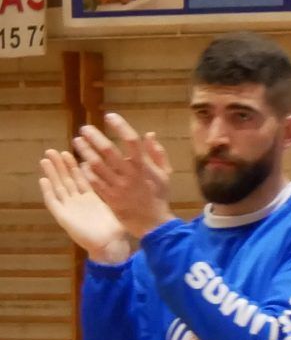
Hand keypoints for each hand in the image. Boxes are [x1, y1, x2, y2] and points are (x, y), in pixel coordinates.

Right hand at [38, 148, 132, 261]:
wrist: (110, 246)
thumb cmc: (117, 230)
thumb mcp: (118, 207)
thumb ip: (119, 192)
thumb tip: (127, 177)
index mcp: (92, 198)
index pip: (82, 178)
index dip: (75, 166)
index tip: (71, 152)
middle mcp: (79, 202)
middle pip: (67, 180)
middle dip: (60, 165)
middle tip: (54, 150)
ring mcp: (70, 208)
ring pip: (59, 187)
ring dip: (52, 174)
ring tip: (46, 158)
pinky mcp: (63, 217)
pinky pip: (53, 202)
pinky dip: (48, 191)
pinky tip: (44, 179)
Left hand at [74, 114, 174, 239]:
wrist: (152, 223)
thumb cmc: (159, 196)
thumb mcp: (165, 174)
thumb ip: (157, 153)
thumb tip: (149, 134)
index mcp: (144, 166)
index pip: (131, 141)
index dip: (120, 126)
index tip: (110, 116)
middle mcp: (129, 174)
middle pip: (108, 151)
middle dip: (95, 137)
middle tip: (85, 128)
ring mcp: (117, 186)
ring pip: (96, 165)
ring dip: (85, 151)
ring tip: (77, 142)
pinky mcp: (108, 197)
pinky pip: (92, 180)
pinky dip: (85, 170)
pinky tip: (81, 164)